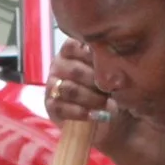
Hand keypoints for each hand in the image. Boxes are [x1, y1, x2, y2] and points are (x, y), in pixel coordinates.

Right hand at [49, 39, 140, 157]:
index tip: (110, 67)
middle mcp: (59, 64)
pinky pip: (61, 108)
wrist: (107, 118)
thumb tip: (114, 62)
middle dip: (97, 82)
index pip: (74, 45)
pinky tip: (95, 115)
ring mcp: (53, 85)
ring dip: (91, 98)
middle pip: (75, 70)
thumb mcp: (113, 72)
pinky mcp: (51, 106)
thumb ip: (109, 62)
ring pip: (69, 89)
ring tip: (107, 104)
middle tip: (113, 91)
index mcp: (72, 50)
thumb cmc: (111, 88)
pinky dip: (81, 112)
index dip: (93, 56)